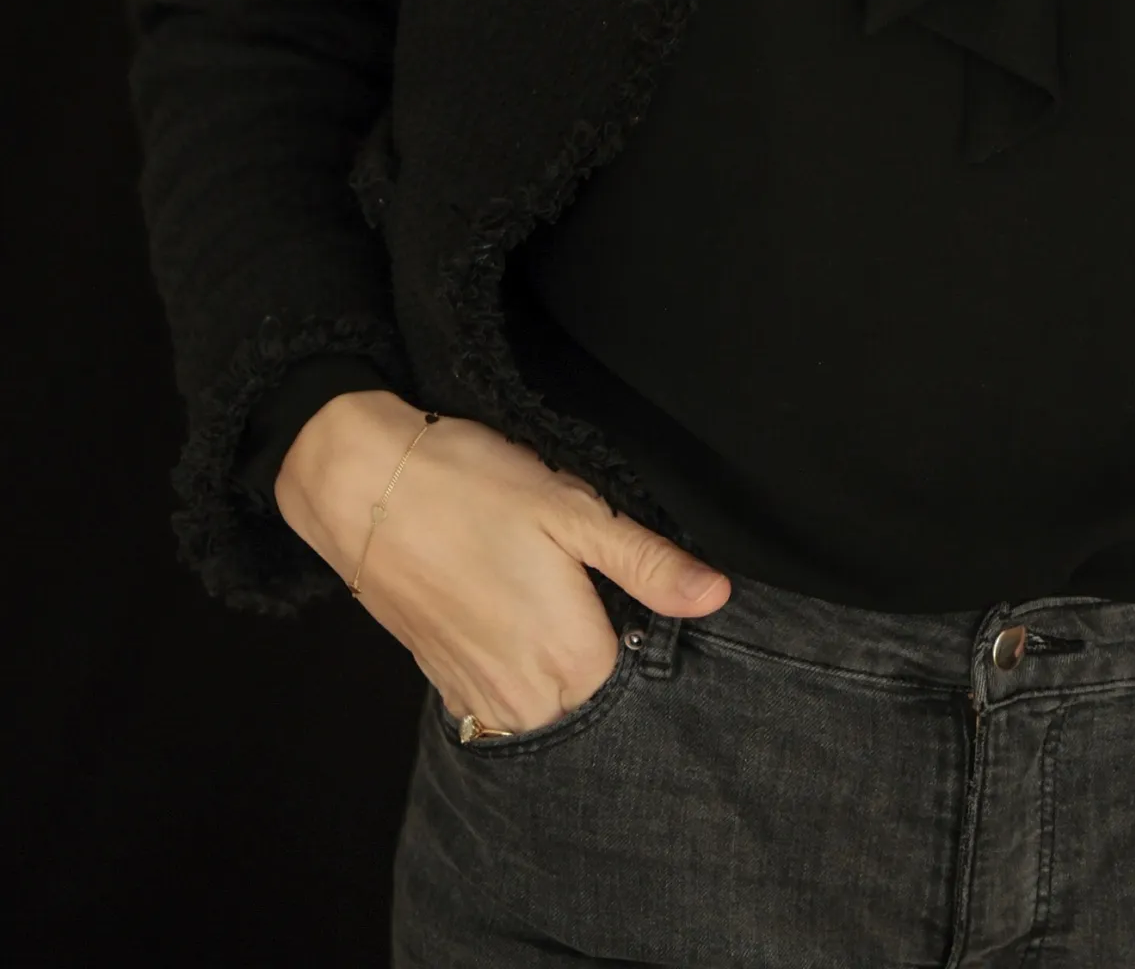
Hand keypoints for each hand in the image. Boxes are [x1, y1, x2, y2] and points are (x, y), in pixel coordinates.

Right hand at [274, 389, 731, 733]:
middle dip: (599, 650)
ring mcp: (480, 697)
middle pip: (593, 695)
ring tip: (539, 595)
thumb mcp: (573, 510)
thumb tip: (716, 595)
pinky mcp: (445, 685)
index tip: (619, 584)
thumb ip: (646, 563)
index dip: (642, 624)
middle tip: (575, 583)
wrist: (361, 486)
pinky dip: (515, 670)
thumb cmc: (472, 488)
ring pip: (548, 704)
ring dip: (555, 665)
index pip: (640, 672)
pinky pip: (501, 702)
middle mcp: (527, 698)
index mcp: (573, 660)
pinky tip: (506, 614)